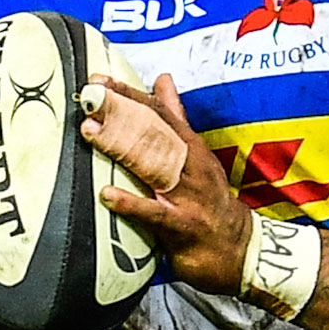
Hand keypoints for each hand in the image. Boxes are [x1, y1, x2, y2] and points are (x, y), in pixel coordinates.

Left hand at [82, 74, 252, 295]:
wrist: (238, 250)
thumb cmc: (210, 200)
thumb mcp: (196, 154)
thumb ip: (176, 117)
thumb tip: (163, 79)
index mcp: (191, 147)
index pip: (159, 112)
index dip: (128, 93)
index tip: (98, 80)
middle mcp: (191, 166)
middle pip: (154, 132)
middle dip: (121, 112)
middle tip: (90, 99)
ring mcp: (188, 196)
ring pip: (153, 165)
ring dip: (120, 147)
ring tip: (90, 132)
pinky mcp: (182, 226)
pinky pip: (154, 213)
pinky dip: (131, 203)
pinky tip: (107, 194)